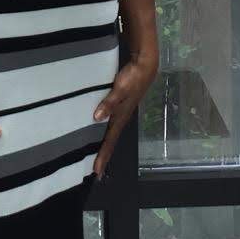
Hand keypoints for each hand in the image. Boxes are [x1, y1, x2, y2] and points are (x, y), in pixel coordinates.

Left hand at [92, 53, 157, 179]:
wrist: (145, 66)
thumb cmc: (133, 77)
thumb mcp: (120, 89)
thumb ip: (109, 103)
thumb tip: (96, 118)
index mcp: (120, 117)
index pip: (110, 141)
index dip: (103, 156)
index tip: (96, 172)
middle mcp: (121, 118)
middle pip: (110, 142)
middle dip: (103, 156)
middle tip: (94, 172)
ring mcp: (121, 113)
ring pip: (109, 134)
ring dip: (102, 145)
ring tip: (95, 156)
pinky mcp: (119, 105)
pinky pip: (109, 124)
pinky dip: (102, 131)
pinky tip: (96, 132)